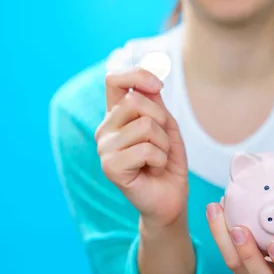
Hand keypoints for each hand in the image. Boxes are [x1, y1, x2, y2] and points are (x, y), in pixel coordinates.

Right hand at [95, 67, 188, 229]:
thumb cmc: (166, 163)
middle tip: (162, 142)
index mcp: (116, 116)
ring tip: (158, 159)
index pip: (114, 80)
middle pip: (135, 100)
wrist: (168, 199)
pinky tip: (153, 170)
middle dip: (161, 119)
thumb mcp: (166, 127)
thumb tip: (150, 81)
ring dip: (163, 144)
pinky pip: (145, 149)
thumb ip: (155, 103)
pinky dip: (160, 159)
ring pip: (144, 125)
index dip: (137, 75)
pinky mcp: (110, 167)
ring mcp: (104, 148)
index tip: (158, 86)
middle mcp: (105, 129)